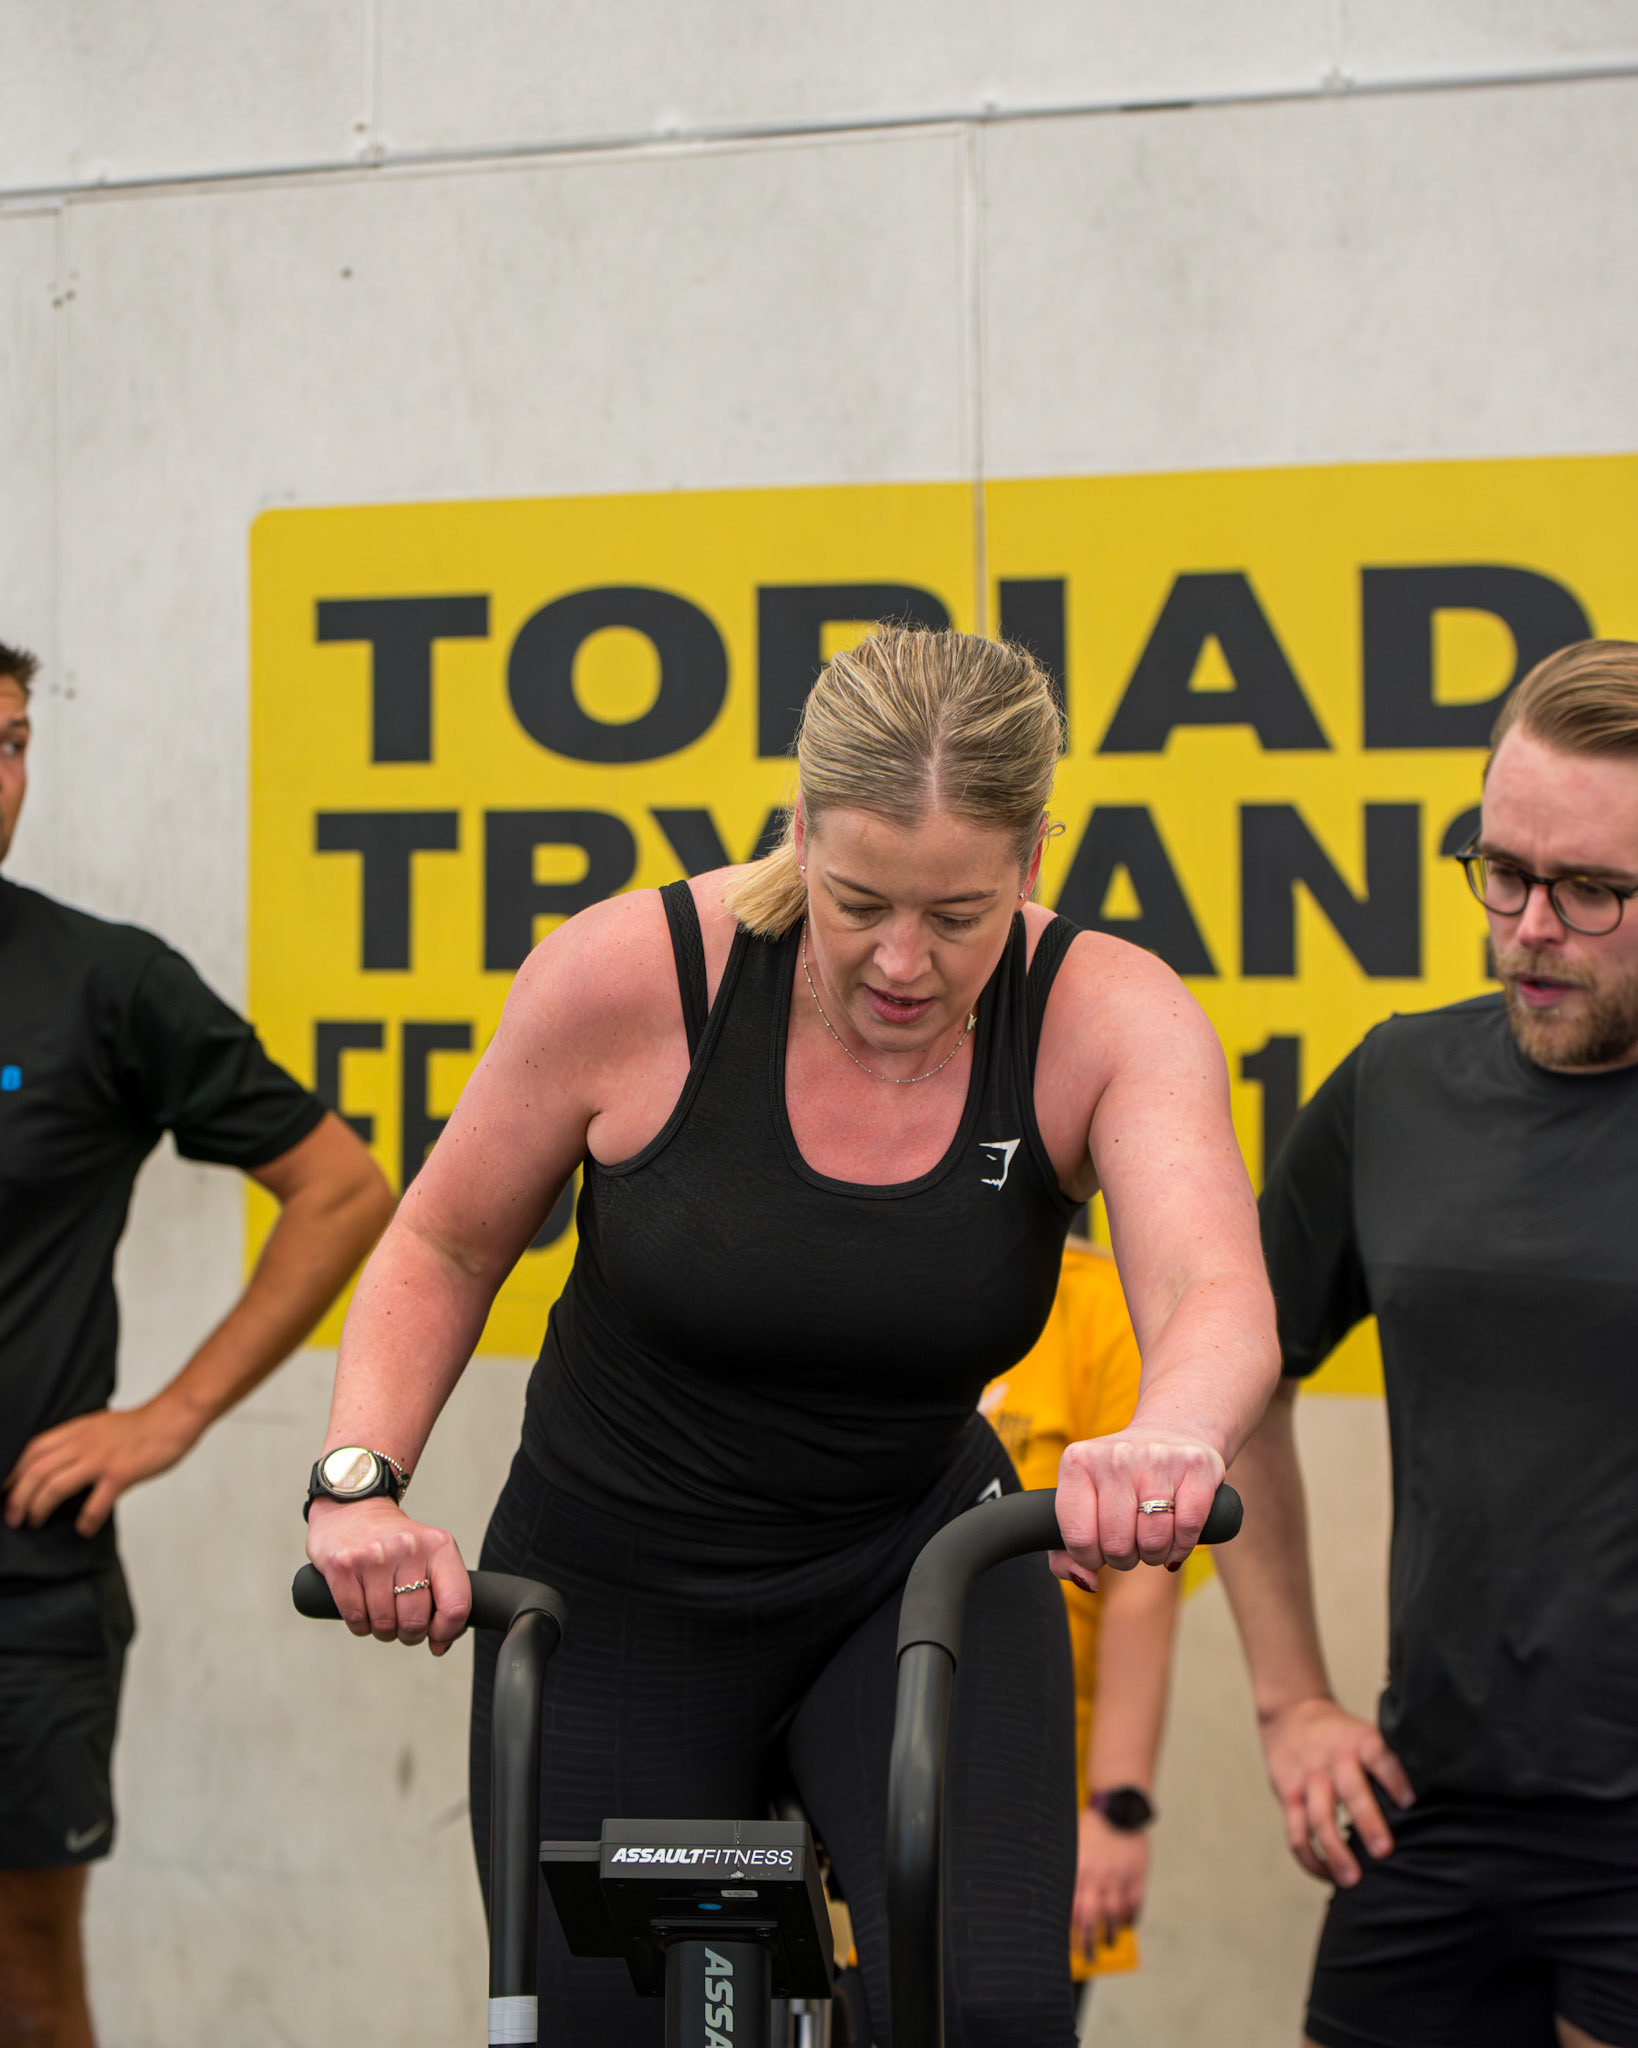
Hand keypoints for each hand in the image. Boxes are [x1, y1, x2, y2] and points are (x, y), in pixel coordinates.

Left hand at [4, 1400, 202, 1535]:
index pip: (31, 1451)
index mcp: (76, 1430)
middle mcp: (83, 1444)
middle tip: (13, 1517)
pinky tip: (84, 1529)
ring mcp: (101, 1459)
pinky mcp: (120, 1474)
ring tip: (35, 1522)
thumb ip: (77, 1442)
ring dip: (38, 1508)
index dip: (12, 1474)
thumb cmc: (142, 1425)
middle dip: (17, 1498)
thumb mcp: (99, 1425)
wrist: (173, 1418)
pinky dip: (85, 1521)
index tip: (5, 1492)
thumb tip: (60, 1465)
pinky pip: (95, 1504)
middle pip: (35, 1472)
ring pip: (54, 1487)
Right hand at [306, 1496, 470, 1655]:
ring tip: (381, 1609)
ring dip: (383, 1629)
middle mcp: (408, 1548)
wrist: (352, 1507)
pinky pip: (355, 1619)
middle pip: (415, 1622)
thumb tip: (441, 1643)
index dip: (447, 1632)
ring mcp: (374, 1556)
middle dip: (409, 1633)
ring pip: (384, 1625)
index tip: (437, 1637)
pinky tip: (362, 1606)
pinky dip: (360, 1624)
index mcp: (439, 1546)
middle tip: (402, 1621)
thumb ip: (444, 1594)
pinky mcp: (342, 1566)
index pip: (456, 1605)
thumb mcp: (430, 1554)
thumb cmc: (394, 1541)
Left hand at [1051, 1426, 1225, 1585]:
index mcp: (1078, 1462)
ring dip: (1154, 1555)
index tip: (1099, 1552)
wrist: (1172, 1434)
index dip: (1090, 1559)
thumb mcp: (1083, 1502)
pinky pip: (1187, 1530)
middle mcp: (1115, 1456)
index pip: (1079, 1538)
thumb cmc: (1120, 1481)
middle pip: (1117, 1544)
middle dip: (1124, 1558)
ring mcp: (1157, 1457)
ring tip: (1151, 1539)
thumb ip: (1064, 1552)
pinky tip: (1175, 1538)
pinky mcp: (1196, 1465)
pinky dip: (1182, 1547)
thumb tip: (1085, 1581)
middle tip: (1130, 1544)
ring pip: (1153, 1541)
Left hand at [1072, 1806, 1148, 1956]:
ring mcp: (1120, 1877)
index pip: (1071, 1908)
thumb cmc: (1089, 1824)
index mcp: (1078, 1869)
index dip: (1069, 1929)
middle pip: (1093, 1918)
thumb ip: (1062, 1865)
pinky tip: (1129, 1924)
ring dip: (1112, 1932)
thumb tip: (1046, 1884)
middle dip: (1090, 1941)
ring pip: (1115, 1914)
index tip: (1065, 1944)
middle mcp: (1099, 1877)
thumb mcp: (1069, 1841)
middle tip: (1089, 1957)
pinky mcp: (1138, 1874)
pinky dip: (1132, 1916)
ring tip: (1110, 1943)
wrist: (1119, 1806)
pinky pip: (1136, 1902)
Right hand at [1259, 1695, 1413, 1885]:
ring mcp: (1310, 1779)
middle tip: (1385, 1851)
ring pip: (1319, 1816)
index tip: (1412, 1804)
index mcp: (1361, 1743)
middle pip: (1350, 1790)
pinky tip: (1327, 1875)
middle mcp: (1335, 1760)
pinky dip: (1310, 1858)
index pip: (1380, 1757)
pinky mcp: (1288, 1795)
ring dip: (1334, 1850)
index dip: (1395, 1778)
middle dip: (1367, 1821)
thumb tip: (1443, 1796)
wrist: (1291, 1713)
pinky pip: (1296, 1831)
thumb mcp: (1367, 1734)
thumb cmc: (1343, 1735)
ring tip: (1352, 1880)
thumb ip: (1393, 1760)